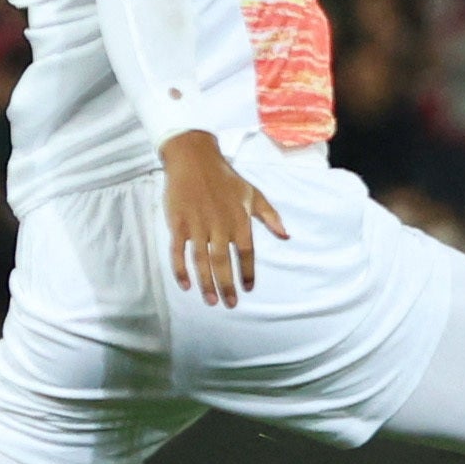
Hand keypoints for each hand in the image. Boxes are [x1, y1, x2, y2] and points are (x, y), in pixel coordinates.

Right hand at [160, 131, 289, 306]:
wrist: (194, 159)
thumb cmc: (226, 178)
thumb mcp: (253, 194)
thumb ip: (270, 216)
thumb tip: (287, 236)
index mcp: (239, 220)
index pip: (246, 252)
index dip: (247, 272)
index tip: (248, 289)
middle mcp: (219, 225)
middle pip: (223, 261)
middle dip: (227, 285)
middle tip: (230, 304)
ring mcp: (197, 225)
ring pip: (201, 261)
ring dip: (206, 283)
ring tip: (211, 301)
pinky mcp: (178, 223)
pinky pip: (178, 251)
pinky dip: (180, 269)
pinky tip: (186, 285)